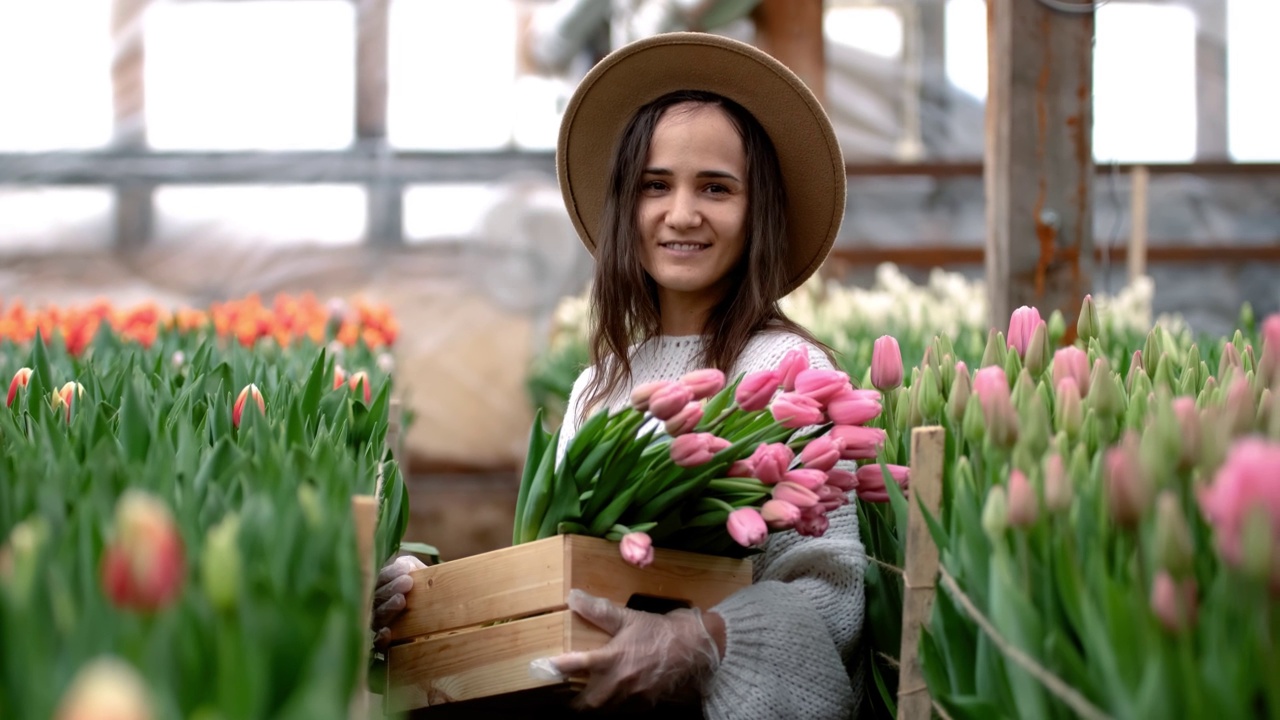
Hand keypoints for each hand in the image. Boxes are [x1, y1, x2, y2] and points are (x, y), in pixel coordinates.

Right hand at [371, 555, 426, 645]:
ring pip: (377, 617)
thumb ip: (412, 565)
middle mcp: (378, 606)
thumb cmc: (429, 590)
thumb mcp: (422, 573)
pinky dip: (381, 638)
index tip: (406, 571)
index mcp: (384, 586)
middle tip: (406, 583)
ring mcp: (381, 625)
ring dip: (388, 608)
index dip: (390, 574)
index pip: (380, 579)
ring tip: (402, 600)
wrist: (448, 613)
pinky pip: (378, 643)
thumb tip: (405, 566)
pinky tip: (387, 632)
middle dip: (390, 589)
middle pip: (376, 597)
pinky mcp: (388, 644)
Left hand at [540, 589, 720, 709]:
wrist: (693, 647)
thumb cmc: (658, 630)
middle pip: (589, 702)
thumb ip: (599, 610)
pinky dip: (617, 706)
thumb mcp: (628, 617)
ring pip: (606, 709)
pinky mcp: (646, 703)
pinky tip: (615, 698)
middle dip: (576, 701)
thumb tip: (573, 598)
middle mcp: (620, 681)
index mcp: (613, 657)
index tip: (543, 667)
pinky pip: (626, 710)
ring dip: (595, 705)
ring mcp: (634, 695)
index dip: (558, 667)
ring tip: (586, 699)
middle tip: (566, 696)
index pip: (578, 665)